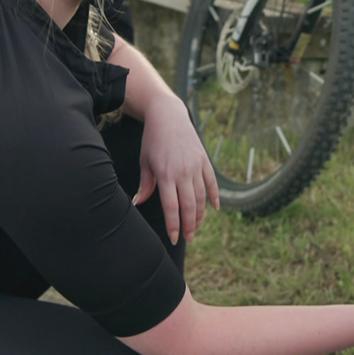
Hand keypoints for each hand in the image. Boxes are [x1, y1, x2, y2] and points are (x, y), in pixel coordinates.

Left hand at [134, 96, 219, 244]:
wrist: (168, 115)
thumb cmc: (152, 140)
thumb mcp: (145, 162)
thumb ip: (145, 185)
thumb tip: (139, 203)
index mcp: (165, 174)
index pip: (172, 206)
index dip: (174, 225)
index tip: (174, 238)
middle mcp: (183, 171)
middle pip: (189, 205)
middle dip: (189, 226)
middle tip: (188, 239)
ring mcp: (196, 165)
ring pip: (202, 197)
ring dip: (200, 215)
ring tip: (196, 227)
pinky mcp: (204, 159)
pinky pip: (212, 182)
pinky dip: (214, 196)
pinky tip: (214, 208)